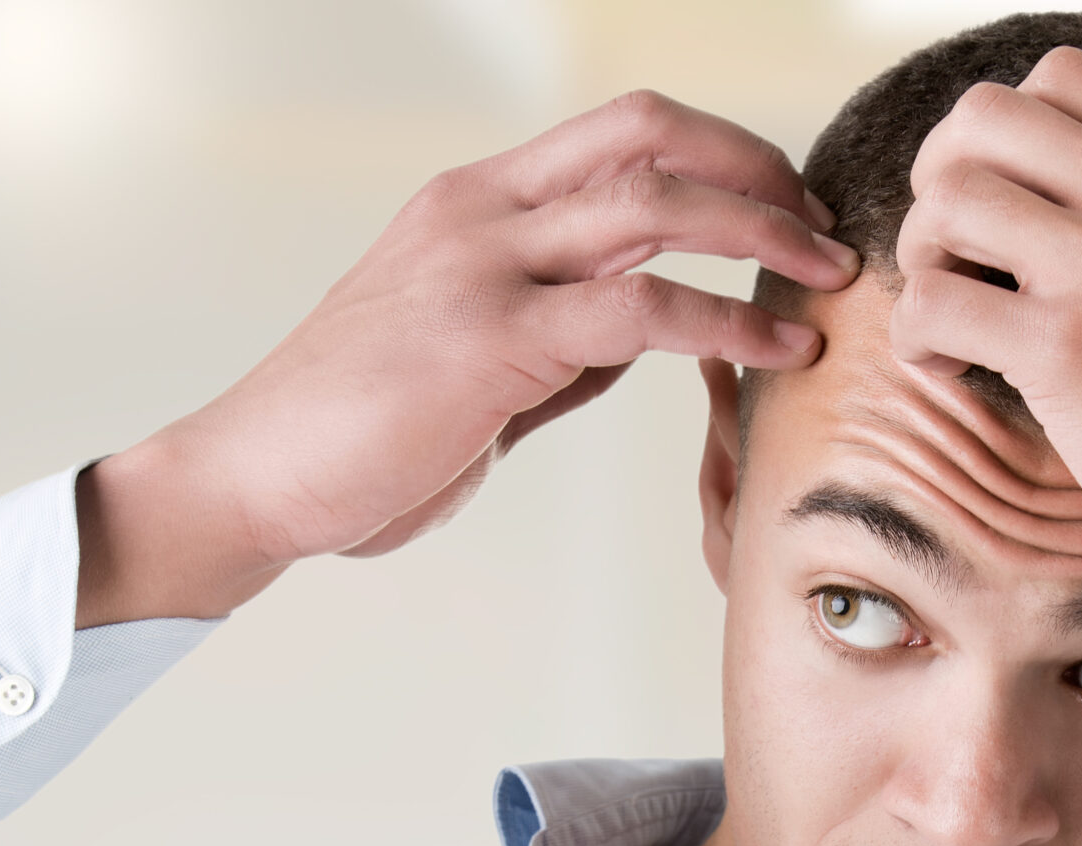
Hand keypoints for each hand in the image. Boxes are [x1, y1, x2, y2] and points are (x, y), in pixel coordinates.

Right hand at [79, 91, 858, 625]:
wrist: (253, 477)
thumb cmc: (354, 437)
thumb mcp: (467, 365)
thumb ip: (553, 337)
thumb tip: (642, 337)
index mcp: (473, 204)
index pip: (620, 132)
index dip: (719, 155)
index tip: (780, 205)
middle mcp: (480, 211)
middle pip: (652, 135)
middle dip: (758, 170)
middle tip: (823, 228)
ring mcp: (484, 266)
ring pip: (657, 204)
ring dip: (764, 234)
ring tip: (829, 278)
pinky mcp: (492, 339)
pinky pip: (638, 308)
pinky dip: (725, 321)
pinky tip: (775, 350)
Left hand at [884, 48, 1081, 681]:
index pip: (1065, 78)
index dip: (1007, 136)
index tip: (1007, 205)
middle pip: (984, 118)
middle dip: (942, 177)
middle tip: (954, 252)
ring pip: (947, 199)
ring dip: (922, 256)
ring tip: (949, 318)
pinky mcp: (1067, 351)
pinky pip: (936, 304)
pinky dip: (917, 338)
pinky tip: (951, 373)